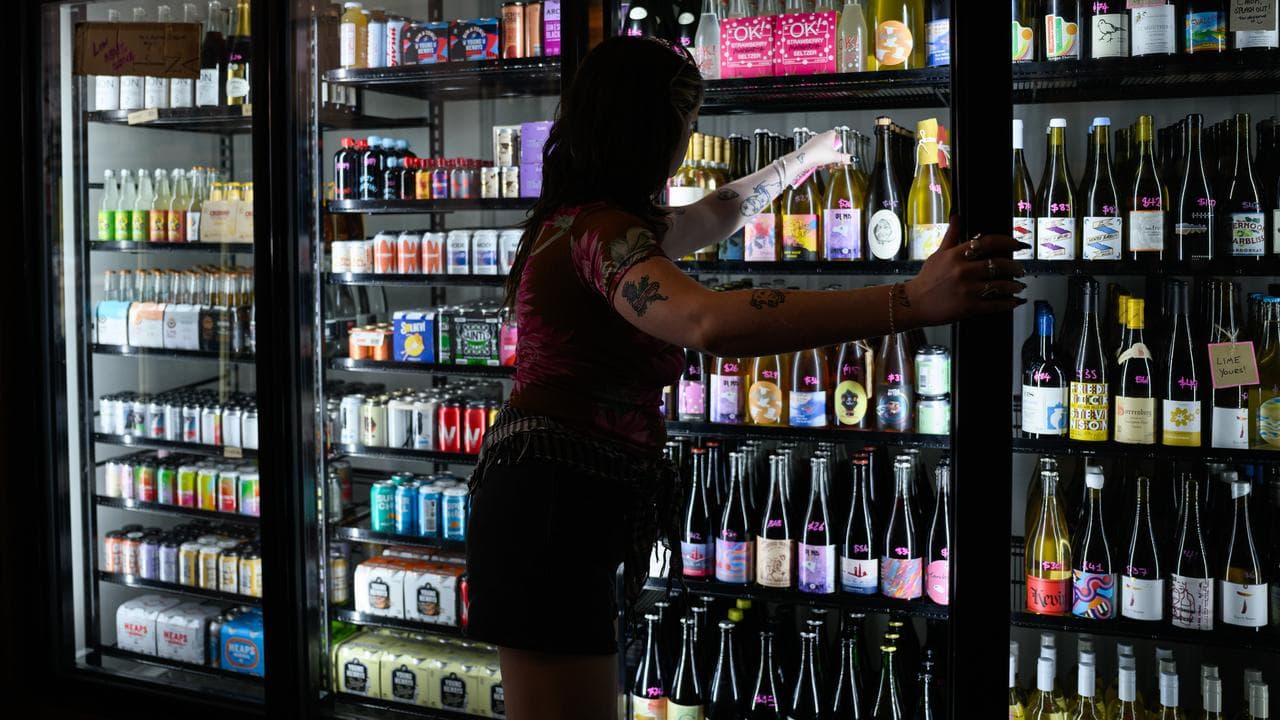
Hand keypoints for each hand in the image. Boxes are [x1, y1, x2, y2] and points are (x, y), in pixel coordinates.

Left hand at [797, 129, 851, 168]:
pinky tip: (818, 165)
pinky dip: (818, 160)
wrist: (802, 159)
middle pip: (829, 144)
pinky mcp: (808, 149)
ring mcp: (813, 143)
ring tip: (825, 165)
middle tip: (833, 159)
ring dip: (825, 158)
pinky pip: (815, 154)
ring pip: (822, 150)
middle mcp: (820, 137)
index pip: (835, 134)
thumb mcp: (835, 157)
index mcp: (828, 136)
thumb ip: (844, 158)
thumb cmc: (817, 154)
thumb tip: (851, 158)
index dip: (838, 142)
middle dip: (832, 153)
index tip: (839, 149)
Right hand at [903, 218, 1027, 325]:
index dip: (1007, 242)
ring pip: (1001, 285)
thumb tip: (957, 216)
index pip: (988, 242)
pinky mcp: (969, 307)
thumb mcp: (938, 254)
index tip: (1017, 245)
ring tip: (1019, 285)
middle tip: (1020, 269)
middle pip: (999, 264)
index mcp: (956, 255)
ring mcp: (967, 290)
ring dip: (1015, 285)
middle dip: (1015, 267)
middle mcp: (963, 271)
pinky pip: (995, 304)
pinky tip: (1015, 301)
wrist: (913, 304)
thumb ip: (951, 235)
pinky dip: (1009, 303)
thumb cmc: (926, 279)